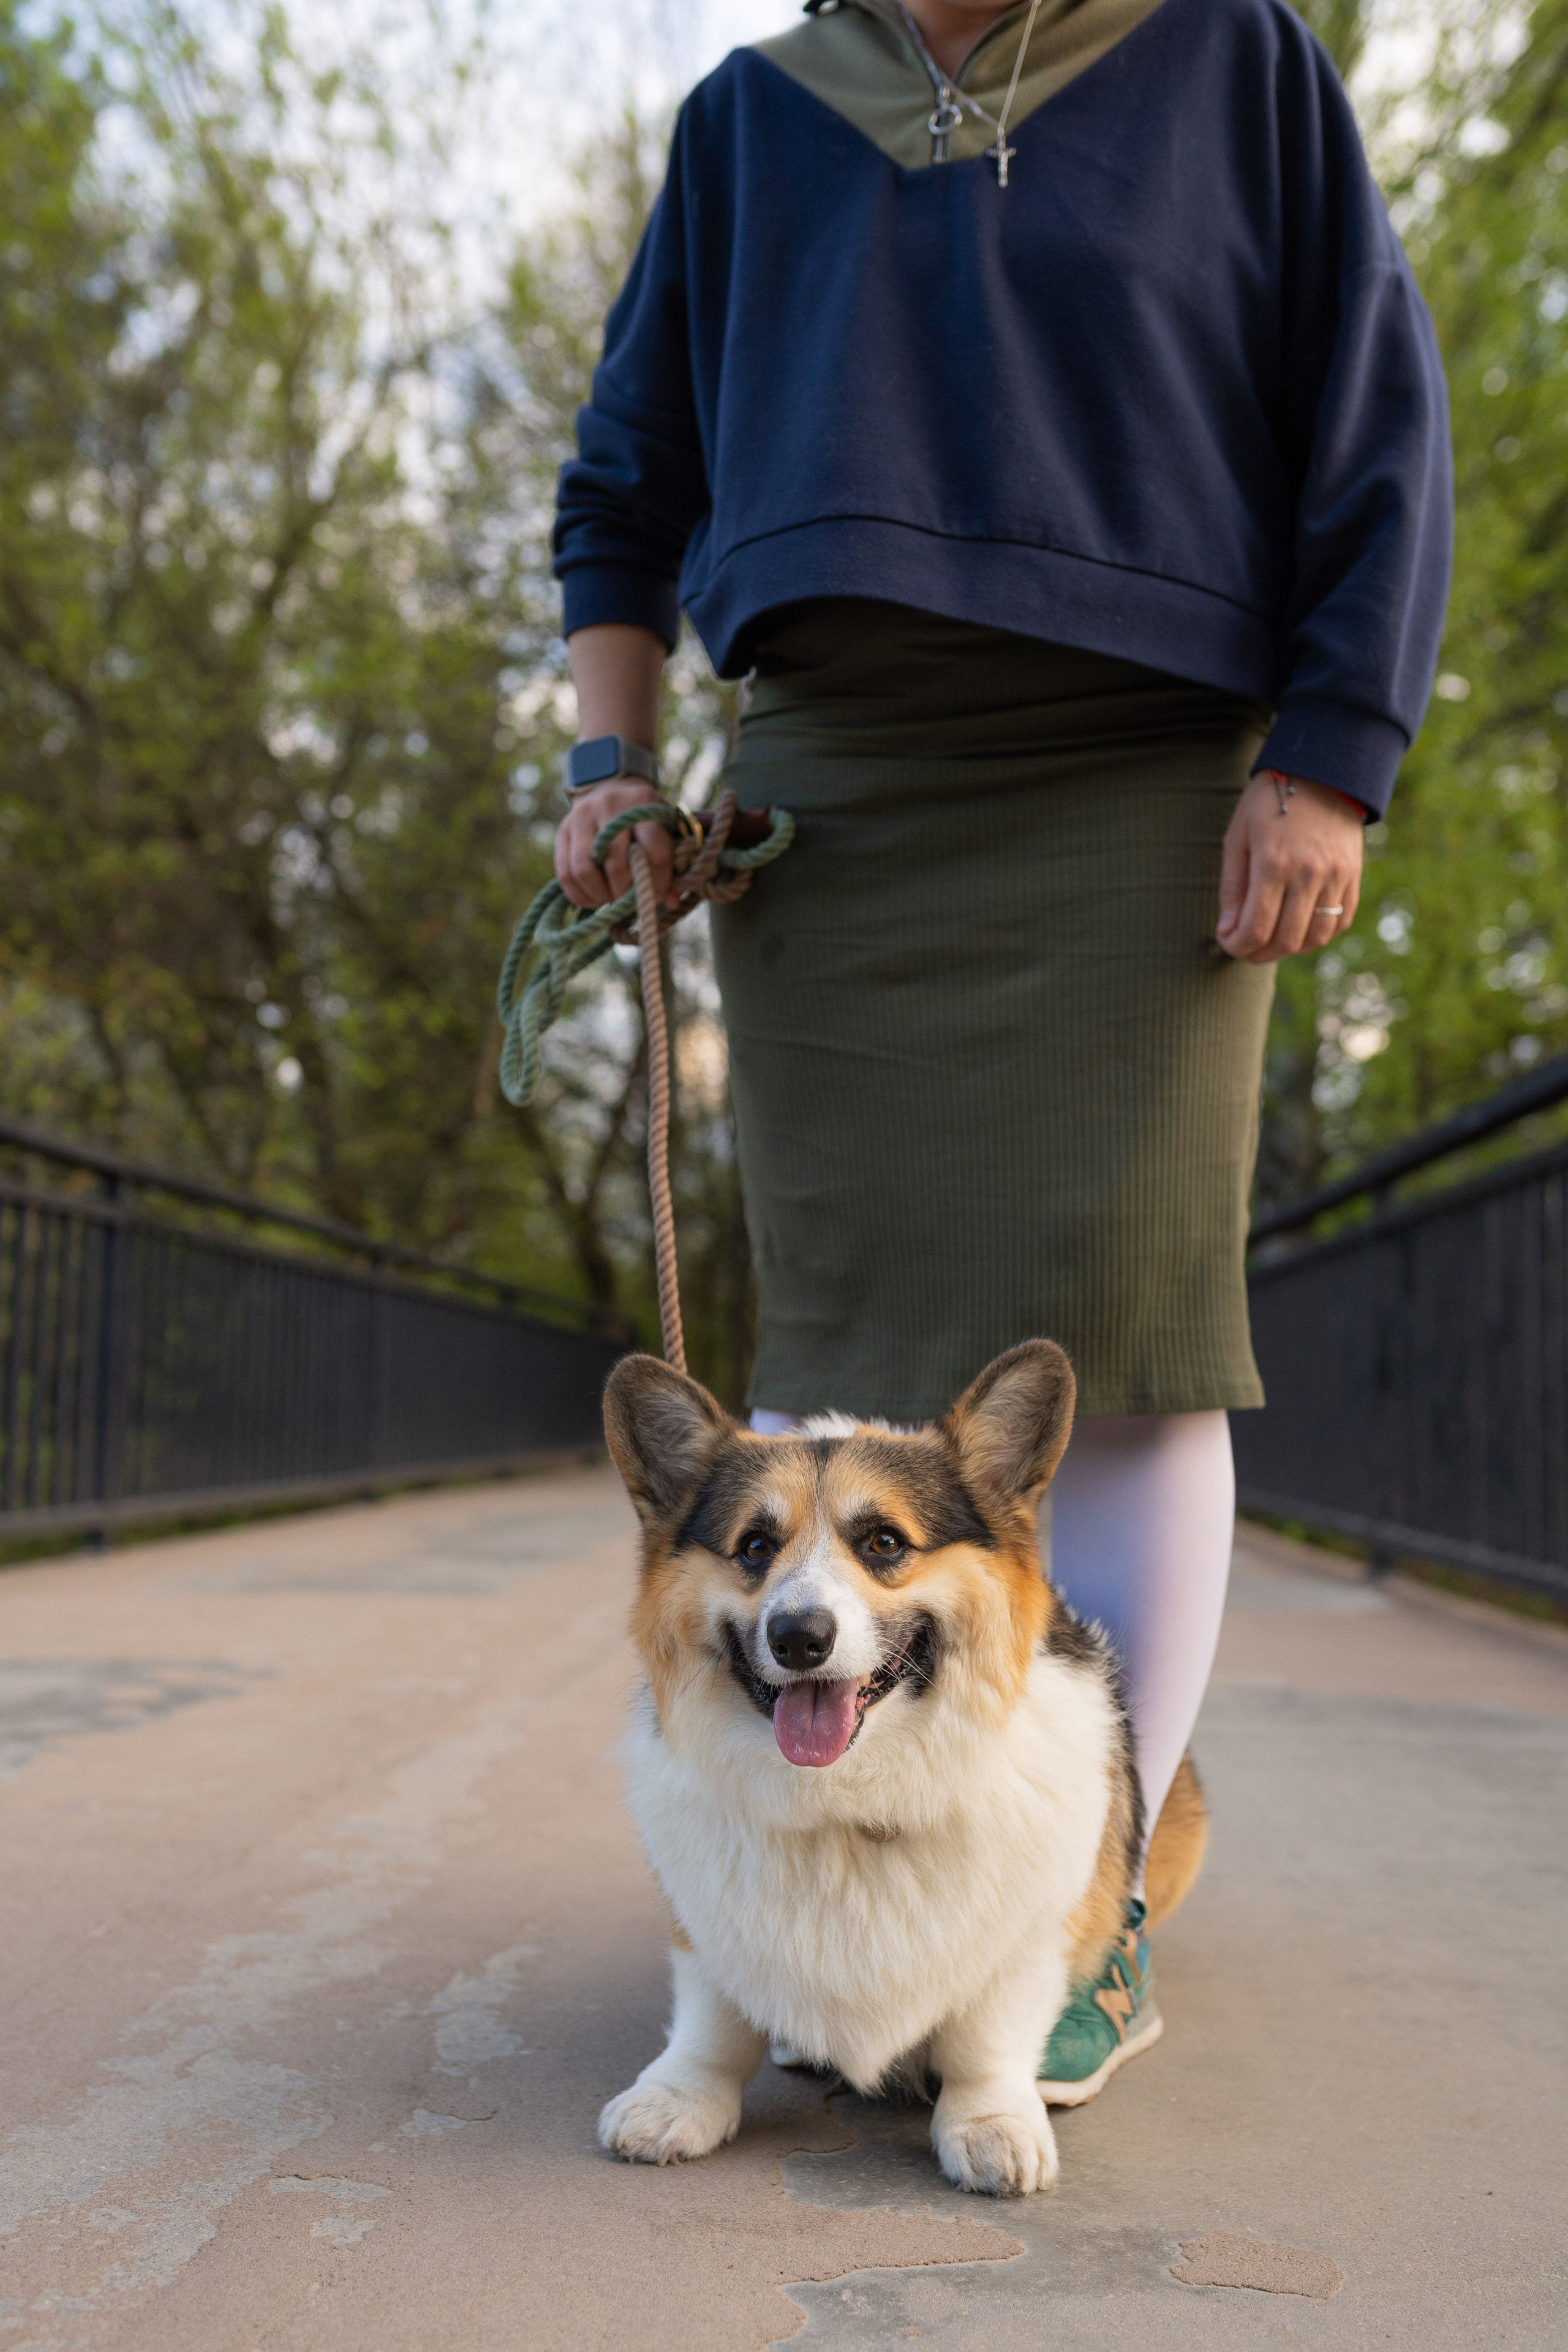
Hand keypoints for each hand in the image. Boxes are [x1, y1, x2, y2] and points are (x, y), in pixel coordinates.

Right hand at [554, 781, 678, 911]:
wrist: (610, 788)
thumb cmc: (643, 816)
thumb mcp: (664, 828)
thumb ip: (670, 862)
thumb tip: (670, 902)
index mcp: (643, 803)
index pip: (653, 852)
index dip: (656, 882)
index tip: (655, 894)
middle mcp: (609, 805)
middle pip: (615, 865)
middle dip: (623, 892)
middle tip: (629, 899)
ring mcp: (581, 817)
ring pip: (584, 870)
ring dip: (600, 895)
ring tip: (610, 898)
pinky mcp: (563, 830)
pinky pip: (565, 873)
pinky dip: (580, 894)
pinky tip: (594, 898)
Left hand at [1216, 772, 1363, 962]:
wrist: (1321, 771)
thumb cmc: (1268, 801)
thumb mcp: (1238, 836)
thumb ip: (1232, 886)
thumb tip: (1228, 930)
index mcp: (1274, 865)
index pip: (1256, 929)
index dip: (1236, 946)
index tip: (1226, 941)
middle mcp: (1309, 875)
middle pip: (1285, 941)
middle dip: (1258, 954)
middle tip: (1244, 947)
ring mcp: (1336, 877)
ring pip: (1314, 938)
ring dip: (1288, 949)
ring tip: (1270, 940)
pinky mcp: (1353, 877)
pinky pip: (1339, 922)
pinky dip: (1318, 936)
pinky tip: (1299, 929)